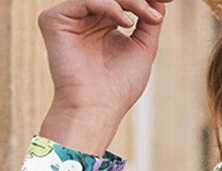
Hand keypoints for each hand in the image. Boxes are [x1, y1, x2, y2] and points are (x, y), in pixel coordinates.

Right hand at [37, 0, 173, 126]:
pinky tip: (126, 22)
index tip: (167, 0)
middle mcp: (84, 17)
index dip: (142, 1)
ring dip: (129, 1)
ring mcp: (69, 18)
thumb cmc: (119, 88)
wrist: (97, 109)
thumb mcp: (142, 49)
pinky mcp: (54, 20)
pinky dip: (109, 6)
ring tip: (147, 14)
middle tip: (159, 3)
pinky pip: (85, 0)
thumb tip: (160, 0)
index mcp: (102, 23)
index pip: (122, 0)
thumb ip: (148, 21)